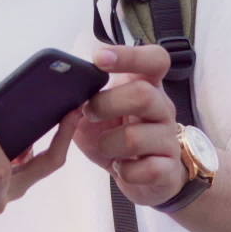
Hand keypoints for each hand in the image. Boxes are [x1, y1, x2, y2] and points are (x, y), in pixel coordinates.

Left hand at [72, 43, 188, 206]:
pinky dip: (125, 171)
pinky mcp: (169, 169)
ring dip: (108, 144)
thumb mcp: (96, 113)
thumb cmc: (118, 135)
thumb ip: (82, 98)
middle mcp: (163, 109)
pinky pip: (146, 169)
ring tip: (105, 147)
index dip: (130, 55)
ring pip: (136, 137)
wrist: (147, 175)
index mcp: (148, 86)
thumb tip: (61, 88)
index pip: (155, 59)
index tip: (99, 58)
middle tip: (89, 113)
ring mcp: (169, 139)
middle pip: (143, 94)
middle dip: (106, 104)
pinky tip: (122, 167)